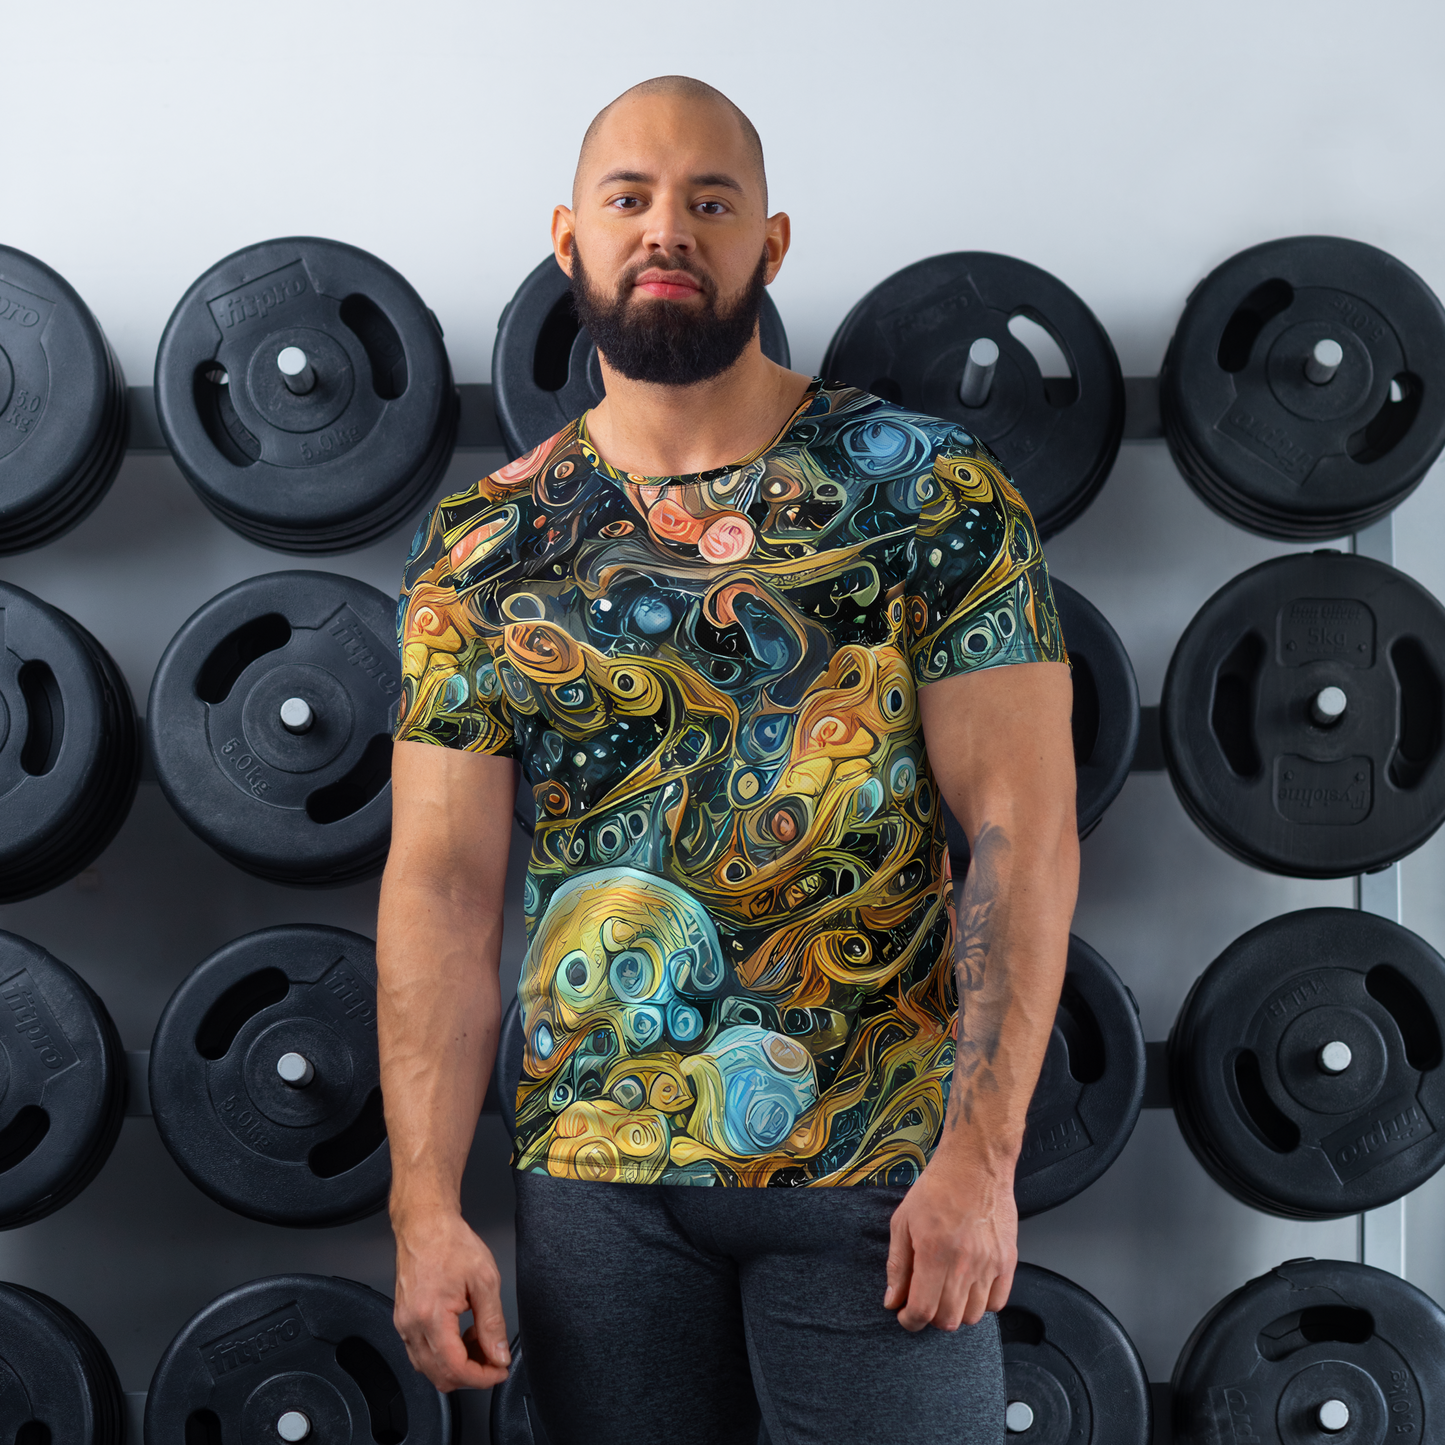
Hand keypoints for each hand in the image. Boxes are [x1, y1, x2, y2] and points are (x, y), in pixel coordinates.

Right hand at [393, 1206, 510, 1388]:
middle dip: (472, 1374)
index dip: (482, 1377)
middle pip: (440, 1376)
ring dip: (457, 1365)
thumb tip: (498, 1354)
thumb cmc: (450, 1243)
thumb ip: (493, 1323)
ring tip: (479, 1339)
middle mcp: (411, 1326)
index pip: (456, 1369)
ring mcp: (404, 1325)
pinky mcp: (403, 1321)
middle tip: (494, 1358)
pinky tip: (461, 1334)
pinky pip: (422, 1353)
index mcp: (431, 1316)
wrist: (425, 1225)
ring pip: (429, 1368)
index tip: (499, 1370)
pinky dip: (444, 1354)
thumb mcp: (485, 1279)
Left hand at [884, 1150, 1017, 1330]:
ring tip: (948, 1292)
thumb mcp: (903, 1221)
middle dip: (931, 1317)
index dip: (910, 1320)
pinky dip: (982, 1303)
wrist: (974, 1165)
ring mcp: (990, 1264)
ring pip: (973, 1316)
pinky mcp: (1008, 1260)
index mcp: (933, 1253)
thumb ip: (898, 1265)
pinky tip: (970, 1286)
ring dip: (957, 1311)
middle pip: (949, 1320)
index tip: (905, 1316)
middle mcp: (964, 1263)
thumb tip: (892, 1301)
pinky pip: (997, 1303)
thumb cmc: (936, 1189)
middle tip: (925, 1301)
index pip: (922, 1309)